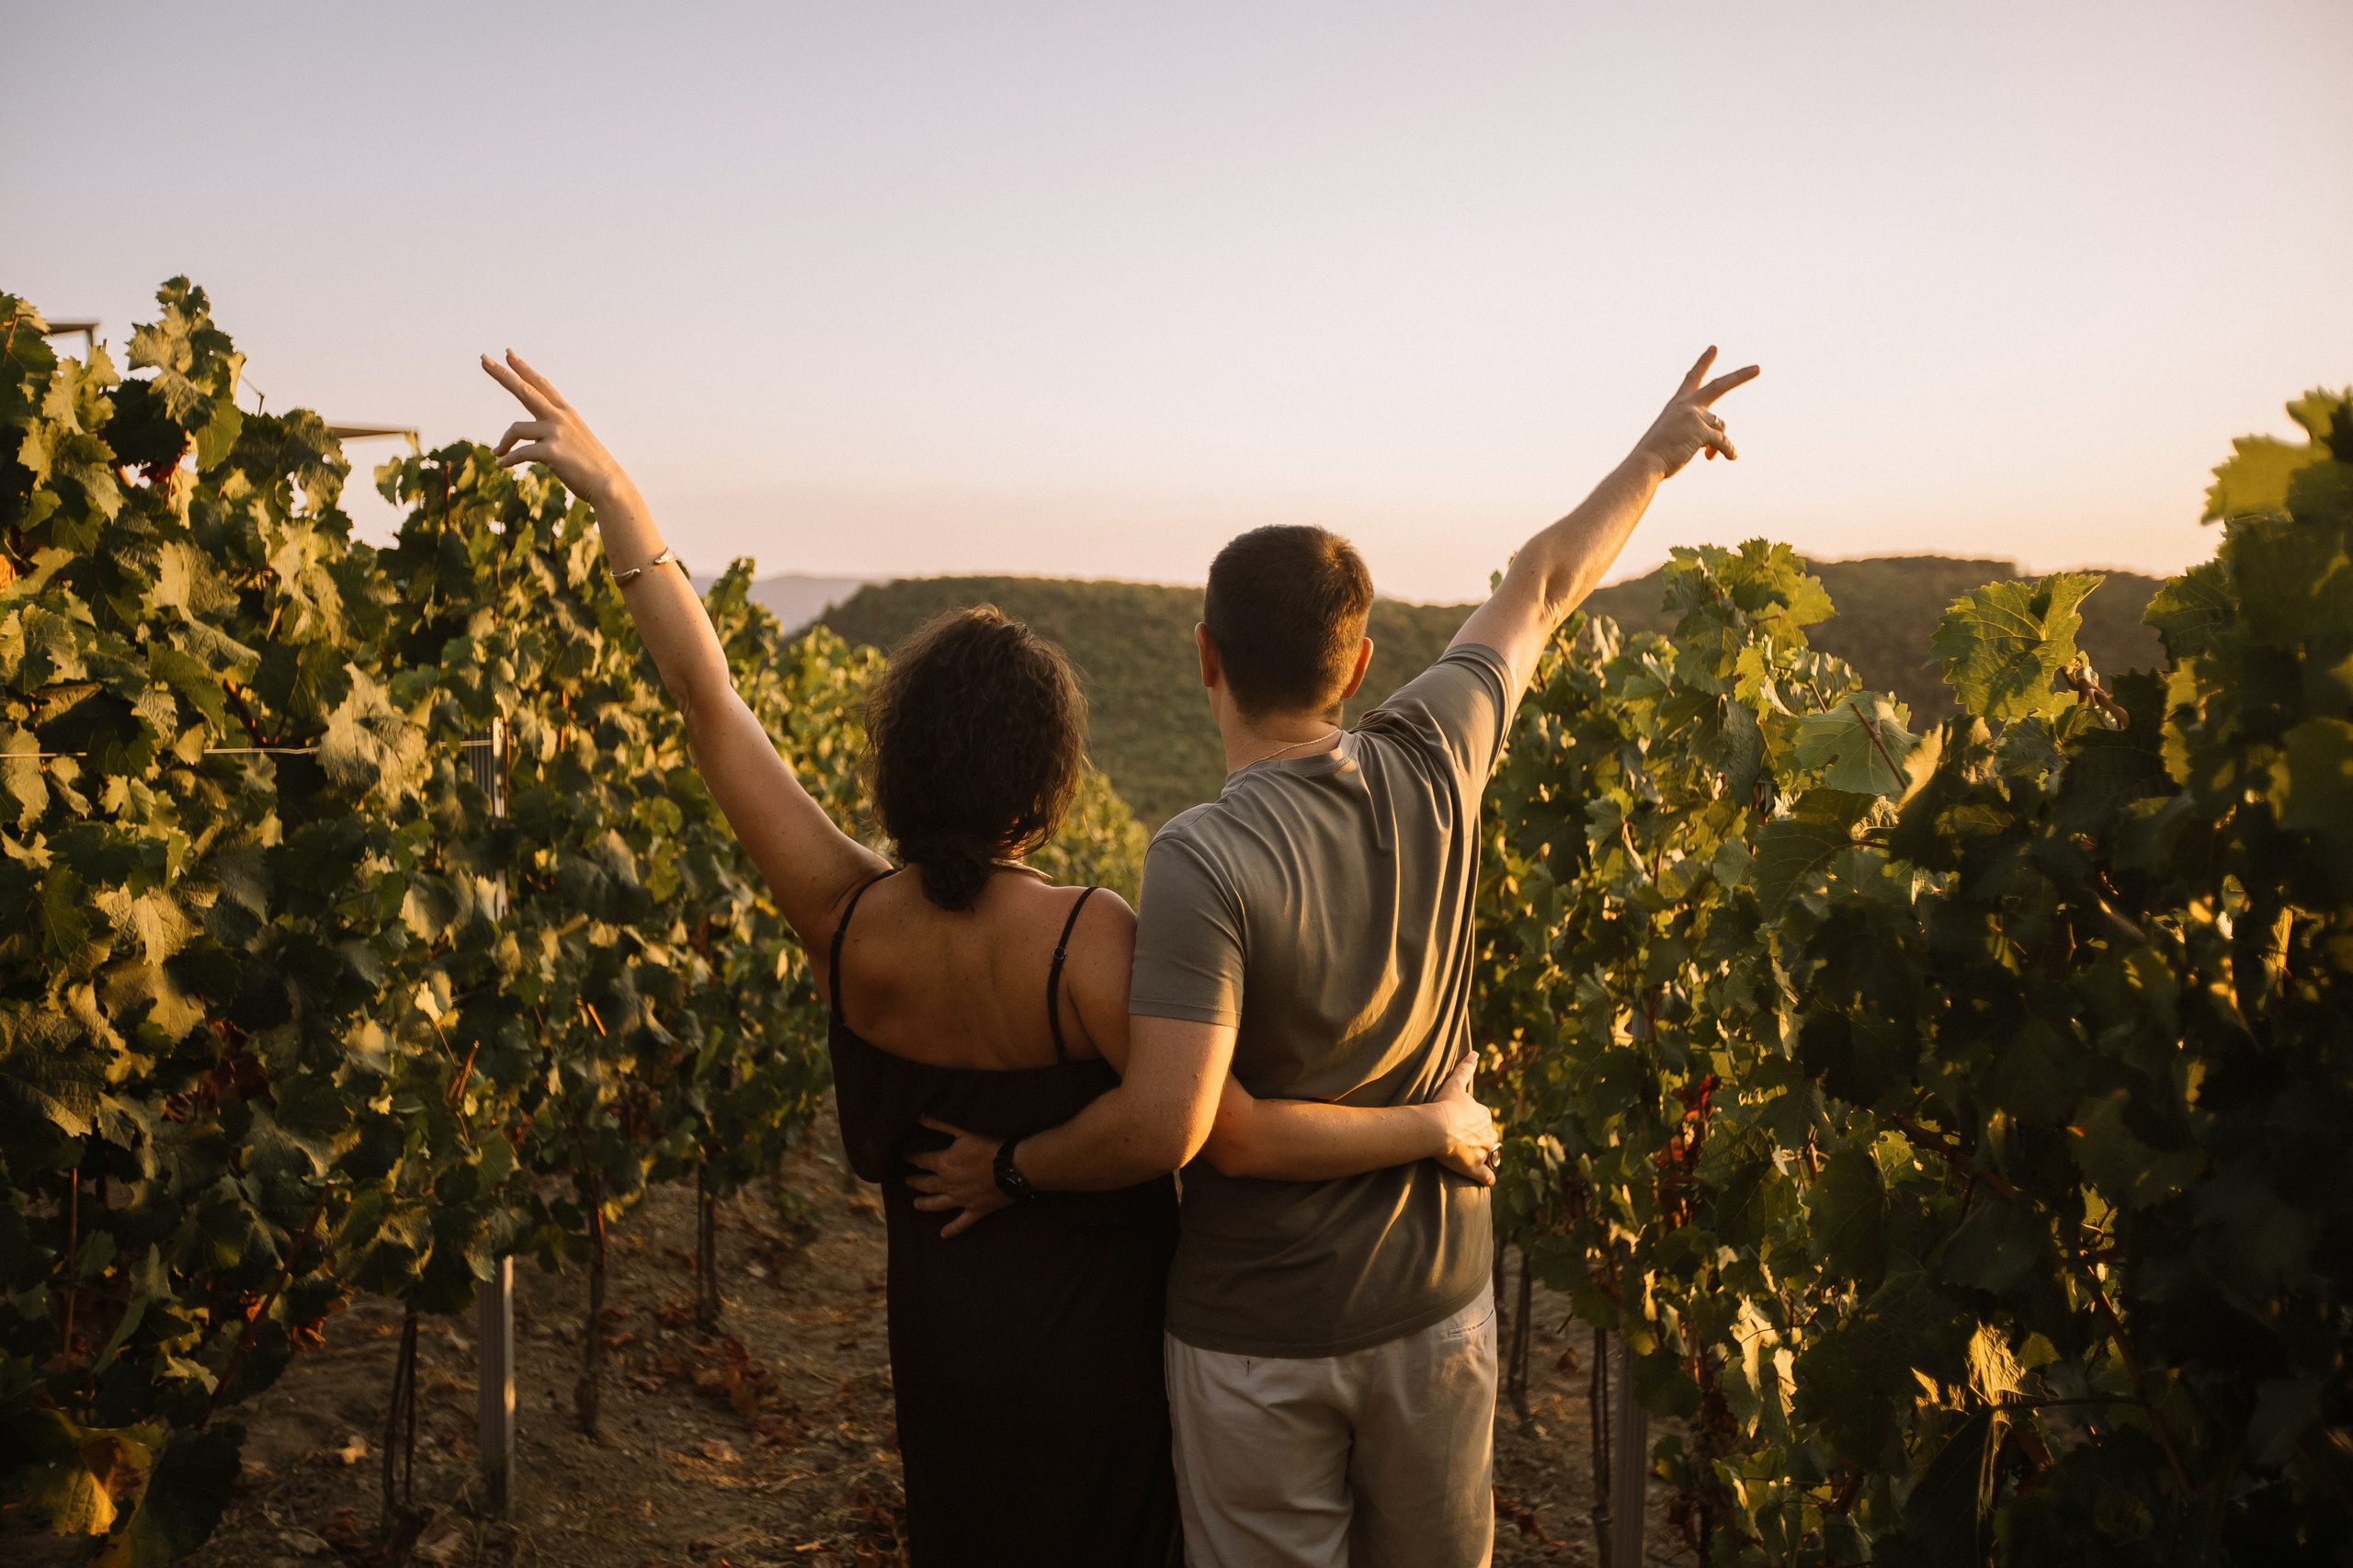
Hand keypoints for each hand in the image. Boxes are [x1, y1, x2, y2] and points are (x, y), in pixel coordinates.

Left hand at [480, 351, 630, 504]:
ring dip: (503, 442)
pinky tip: (501, 464)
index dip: (523, 369)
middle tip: (483, 359)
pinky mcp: (551, 452)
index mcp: (565, 412)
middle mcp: (560, 417)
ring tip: (497, 452)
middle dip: (503, 374)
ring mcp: (556, 433)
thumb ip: (554, 430)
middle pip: (525, 391)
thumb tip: (532, 436)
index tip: (508, 354)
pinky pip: (520, 453)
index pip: (540, 384)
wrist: (607, 484)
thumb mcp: (574, 439)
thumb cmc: (589, 464)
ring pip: (516, 428)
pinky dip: (508, 459)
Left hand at [904, 1117, 1013, 1237]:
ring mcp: (961, 1199)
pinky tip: (943, 1235)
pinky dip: (952, 1229)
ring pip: (937, 1204)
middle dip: (915, 1182)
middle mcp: (948, 1184)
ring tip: (916, 1205)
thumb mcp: (964, 1131)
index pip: (921, 1161)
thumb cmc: (990, 1146)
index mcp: (944, 1164)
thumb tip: (920, 1116)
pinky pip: (961, 1222)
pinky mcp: (975, 1210)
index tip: (903, 1157)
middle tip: (908, 1182)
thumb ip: (940, 1124)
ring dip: (925, 1204)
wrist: (1013, 1167)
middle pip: (926, 1184)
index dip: (911, 1158)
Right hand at [1429, 1054, 1500, 1185]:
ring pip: (1490, 1156)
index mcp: (1484, 1115)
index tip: (1461, 1123)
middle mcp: (1488, 1134)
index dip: (1473, 1121)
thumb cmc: (1445, 1105)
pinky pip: (1487, 1177)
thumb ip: (1466, 1069)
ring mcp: (1483, 1153)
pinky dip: (1486, 1178)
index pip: (1483, 1118)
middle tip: (1465, 1141)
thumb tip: (1475, 1053)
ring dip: (1484, 1157)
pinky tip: (1484, 1179)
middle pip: (1489, 1137)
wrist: (1437, 1127)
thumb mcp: (1455, 1084)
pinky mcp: (1475, 1168)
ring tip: (1471, 1158)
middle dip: (1481, 1139)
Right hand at [1633, 347, 1759, 478]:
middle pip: (1718, 386)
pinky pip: (1722, 441)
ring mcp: (1693, 416)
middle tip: (1758, 368)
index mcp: (1676, 404)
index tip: (1713, 349)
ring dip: (1720, 443)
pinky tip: (1730, 458)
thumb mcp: (1674, 435)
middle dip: (1739, 376)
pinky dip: (1728, 451)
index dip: (1703, 362)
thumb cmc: (1657, 454)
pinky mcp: (1700, 430)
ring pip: (1720, 425)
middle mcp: (1686, 405)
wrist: (1645, 463)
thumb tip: (1718, 441)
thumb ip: (1696, 431)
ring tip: (1710, 457)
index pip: (1692, 378)